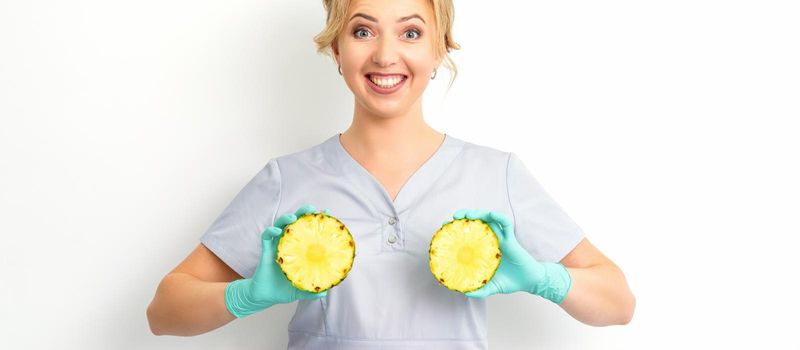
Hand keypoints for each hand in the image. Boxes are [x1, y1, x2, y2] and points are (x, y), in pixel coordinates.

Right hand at [225, 204, 329, 317]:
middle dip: (303, 213)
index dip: (316, 222)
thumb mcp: (300, 290)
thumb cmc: (283, 290)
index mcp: (299, 251)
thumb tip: (325, 292)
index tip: (326, 213)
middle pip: (295, 223)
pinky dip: (270, 231)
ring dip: (286, 218)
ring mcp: (276, 246)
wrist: (265, 297)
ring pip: (280, 225)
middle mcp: (288, 245)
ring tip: (293, 217)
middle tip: (311, 209)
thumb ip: (311, 291)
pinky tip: (276, 231)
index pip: (308, 232)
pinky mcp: (266, 251)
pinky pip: (266, 237)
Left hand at [452, 208, 571, 303]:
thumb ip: (479, 290)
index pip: (469, 234)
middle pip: (477, 222)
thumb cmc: (510, 282)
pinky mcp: (511, 238)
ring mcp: (500, 238)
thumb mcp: (491, 287)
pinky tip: (491, 215)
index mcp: (483, 250)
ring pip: (489, 219)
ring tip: (467, 214)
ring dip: (478, 214)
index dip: (457, 229)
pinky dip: (499, 217)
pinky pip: (506, 224)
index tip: (446, 228)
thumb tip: (465, 293)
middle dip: (465, 216)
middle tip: (454, 217)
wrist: (529, 282)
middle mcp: (491, 241)